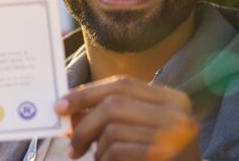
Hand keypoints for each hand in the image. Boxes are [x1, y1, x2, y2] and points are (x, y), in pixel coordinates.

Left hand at [55, 75, 200, 160]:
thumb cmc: (160, 155)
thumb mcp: (141, 127)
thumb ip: (114, 114)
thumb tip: (70, 109)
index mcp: (172, 98)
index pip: (122, 84)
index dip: (87, 93)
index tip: (61, 106)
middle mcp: (177, 113)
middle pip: (114, 104)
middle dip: (85, 124)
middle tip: (72, 144)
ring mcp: (174, 136)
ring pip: (113, 130)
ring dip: (97, 148)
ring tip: (99, 159)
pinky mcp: (164, 156)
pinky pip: (118, 151)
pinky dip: (105, 159)